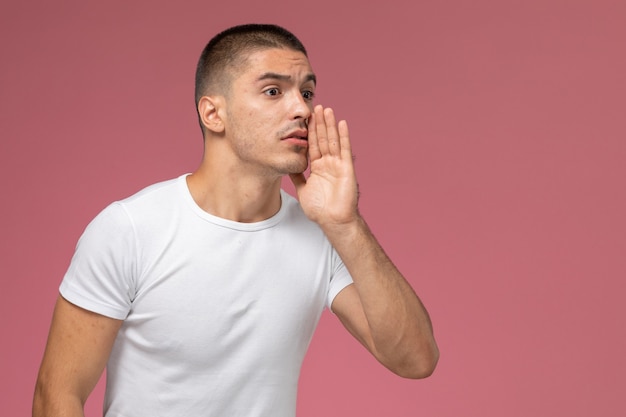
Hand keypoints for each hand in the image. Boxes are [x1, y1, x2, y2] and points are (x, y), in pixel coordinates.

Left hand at [289, 105, 358, 227]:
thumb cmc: (319, 209)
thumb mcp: (302, 189)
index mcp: (317, 167)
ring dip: (329, 125)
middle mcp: (328, 163)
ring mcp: (338, 164)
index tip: (305, 118)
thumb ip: (296, 177)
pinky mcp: (346, 168)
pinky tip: (341, 123)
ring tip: (326, 109)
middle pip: (322, 139)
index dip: (308, 132)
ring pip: (332, 140)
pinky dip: (343, 136)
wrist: (332, 220)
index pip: (312, 145)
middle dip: (319, 123)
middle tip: (316, 106)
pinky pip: (344, 149)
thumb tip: (287, 166)